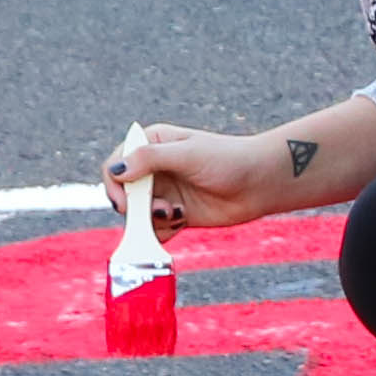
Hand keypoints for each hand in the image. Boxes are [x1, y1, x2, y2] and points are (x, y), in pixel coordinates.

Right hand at [100, 125, 286, 236]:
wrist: (260, 183)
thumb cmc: (228, 159)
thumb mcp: (187, 154)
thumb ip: (150, 159)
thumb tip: (116, 170)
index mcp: (151, 145)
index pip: (115, 165)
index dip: (115, 184)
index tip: (127, 201)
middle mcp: (153, 169)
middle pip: (123, 194)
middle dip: (135, 206)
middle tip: (159, 209)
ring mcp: (164, 193)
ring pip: (138, 215)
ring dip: (151, 219)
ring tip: (176, 214)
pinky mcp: (176, 215)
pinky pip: (155, 230)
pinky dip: (162, 231)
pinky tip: (182, 220)